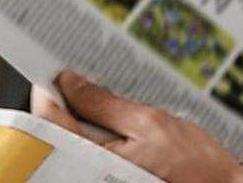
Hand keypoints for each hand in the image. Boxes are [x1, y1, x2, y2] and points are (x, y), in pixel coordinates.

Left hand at [31, 71, 242, 182]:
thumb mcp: (151, 123)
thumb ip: (106, 104)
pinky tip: (128, 127)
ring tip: (121, 109)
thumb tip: (73, 83)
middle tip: (94, 84)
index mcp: (89, 160)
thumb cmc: (195, 168)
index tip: (60, 70)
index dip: (50, 90)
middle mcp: (87, 173)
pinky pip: (95, 152)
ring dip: (90, 118)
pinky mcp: (113, 178)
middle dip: (72, 102)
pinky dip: (104, 134)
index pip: (48, 119)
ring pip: (77, 139)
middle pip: (59, 129)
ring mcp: (99, 177)